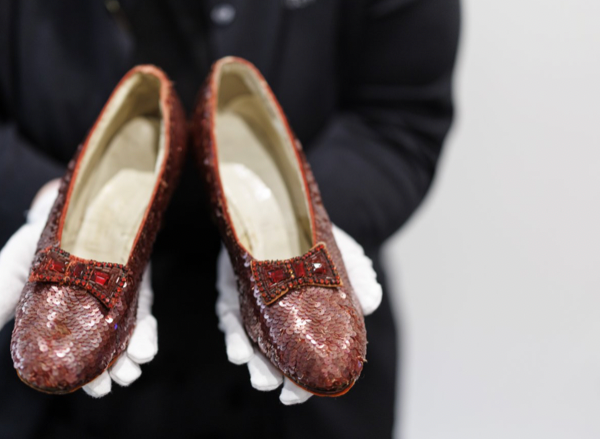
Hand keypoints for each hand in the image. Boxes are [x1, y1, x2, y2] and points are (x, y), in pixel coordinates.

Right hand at [0, 179, 158, 396]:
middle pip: (111, 352)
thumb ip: (2, 300)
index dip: (89, 378)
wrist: (58, 206)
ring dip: (136, 356)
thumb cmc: (30, 246)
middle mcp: (96, 315)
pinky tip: (145, 348)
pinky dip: (147, 332)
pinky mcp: (134, 280)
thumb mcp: (11, 271)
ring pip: (132, 336)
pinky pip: (145, 310)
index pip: (82, 358)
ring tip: (133, 368)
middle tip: (114, 384)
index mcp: (69, 323)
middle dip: (116, 373)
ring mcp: (117, 298)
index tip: (95, 390)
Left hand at [216, 224, 382, 404]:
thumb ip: (358, 277)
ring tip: (261, 378)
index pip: (303, 356)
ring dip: (252, 362)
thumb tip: (372, 303)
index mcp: (301, 317)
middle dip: (274, 377)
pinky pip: (227, 313)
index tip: (300, 395)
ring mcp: (249, 301)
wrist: (280, 202)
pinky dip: (233, 332)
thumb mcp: (342, 254)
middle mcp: (273, 314)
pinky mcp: (230, 285)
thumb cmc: (313, 237)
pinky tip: (239, 350)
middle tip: (282, 392)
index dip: (302, 381)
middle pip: (271, 355)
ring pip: (246, 339)